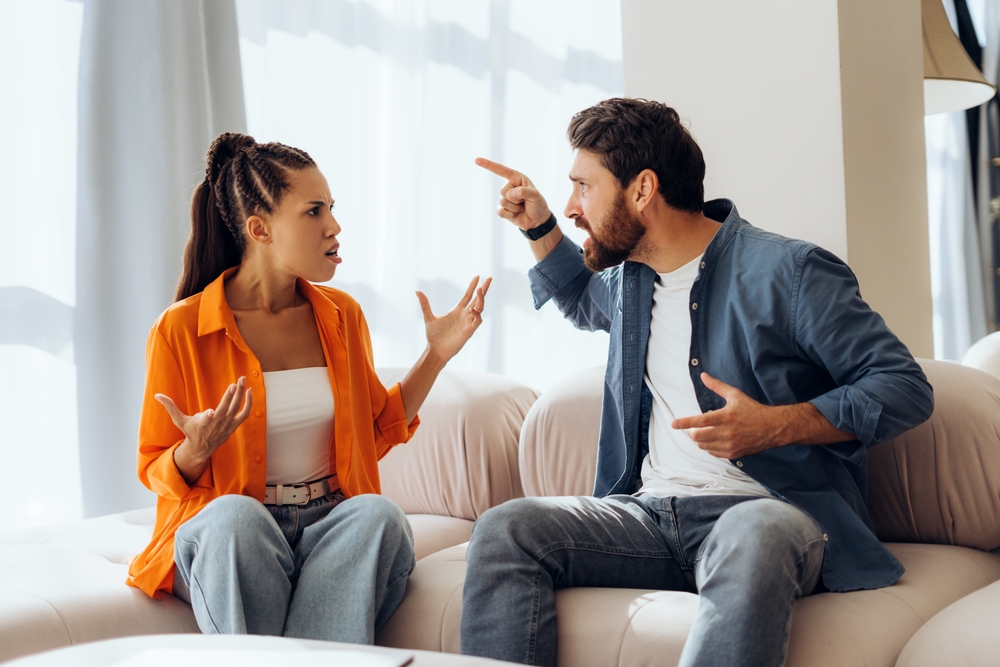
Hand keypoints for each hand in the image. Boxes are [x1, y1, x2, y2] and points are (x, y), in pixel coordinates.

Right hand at [155, 378, 252, 460]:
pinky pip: (244, 414)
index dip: (207, 416)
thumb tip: (157, 395)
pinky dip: (248, 403)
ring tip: (243, 381)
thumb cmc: (190, 431)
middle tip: (236, 382)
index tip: (209, 412)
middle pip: (225, 409)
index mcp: (202, 423)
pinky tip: (250, 391)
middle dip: (231, 396)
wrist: (202, 448)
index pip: (204, 420)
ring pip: (236, 409)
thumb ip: (170, 406)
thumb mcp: (179, 420)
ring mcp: (226, 425)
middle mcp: (216, 424)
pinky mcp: (233, 425)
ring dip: (242, 395)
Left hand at [416, 276, 491, 363]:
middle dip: (484, 289)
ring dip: (481, 299)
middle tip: (489, 278)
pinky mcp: (469, 331)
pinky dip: (477, 314)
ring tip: (480, 289)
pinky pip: (478, 321)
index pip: (467, 296)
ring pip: (480, 308)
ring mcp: (468, 322)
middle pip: (477, 299)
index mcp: (457, 311)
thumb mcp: (428, 317)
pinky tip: (472, 309)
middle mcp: (464, 315)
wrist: (435, 350)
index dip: (472, 286)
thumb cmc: (433, 336)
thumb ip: (425, 304)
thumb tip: (417, 291)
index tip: (477, 276)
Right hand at [475, 158, 551, 230]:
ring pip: (502, 202)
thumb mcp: (536, 195)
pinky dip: (510, 214)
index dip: (488, 165)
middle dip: (516, 198)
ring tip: (521, 207)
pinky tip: (516, 214)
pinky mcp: (502, 210)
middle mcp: (509, 187)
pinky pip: (500, 211)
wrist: (537, 220)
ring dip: (514, 207)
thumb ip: (523, 192)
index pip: (500, 170)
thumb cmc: (538, 204)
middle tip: (524, 201)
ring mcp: (504, 199)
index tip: (476, 160)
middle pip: (503, 191)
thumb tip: (508, 195)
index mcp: (516, 178)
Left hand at [671, 373, 787, 458]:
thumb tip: (703, 375)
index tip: (674, 424)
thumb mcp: (735, 395)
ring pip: (704, 446)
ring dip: (699, 439)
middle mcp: (727, 432)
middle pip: (698, 437)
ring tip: (704, 432)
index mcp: (726, 417)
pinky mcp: (733, 454)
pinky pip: (713, 453)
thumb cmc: (753, 410)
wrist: (772, 428)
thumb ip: (717, 386)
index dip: (684, 423)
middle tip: (691, 427)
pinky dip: (709, 447)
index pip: (699, 421)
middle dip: (691, 432)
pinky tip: (713, 439)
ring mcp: (730, 445)